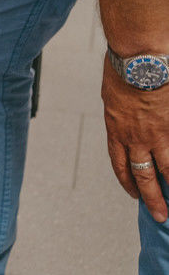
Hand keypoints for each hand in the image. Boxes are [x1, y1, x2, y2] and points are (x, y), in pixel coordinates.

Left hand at [102, 56, 168, 221]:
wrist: (139, 58)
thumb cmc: (122, 67)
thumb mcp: (112, 92)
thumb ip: (120, 109)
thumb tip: (123, 113)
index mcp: (116, 129)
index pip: (120, 163)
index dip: (126, 180)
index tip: (132, 193)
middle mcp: (135, 137)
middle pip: (143, 175)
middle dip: (151, 198)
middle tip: (159, 215)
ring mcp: (158, 134)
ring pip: (167, 169)